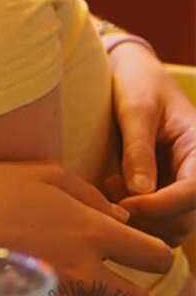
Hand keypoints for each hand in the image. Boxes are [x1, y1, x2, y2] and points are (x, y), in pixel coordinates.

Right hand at [0, 161, 173, 295]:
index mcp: (90, 231)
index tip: (134, 251)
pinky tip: (36, 292)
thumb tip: (122, 218)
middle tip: (106, 277)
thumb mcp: (41, 173)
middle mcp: (83, 271)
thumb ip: (90, 195)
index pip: (155, 256)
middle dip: (131, 292)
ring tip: (66, 286)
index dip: (151, 253)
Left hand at [107, 41, 195, 244]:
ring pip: (171, 225)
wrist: (130, 70)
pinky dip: (136, 216)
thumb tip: (139, 192)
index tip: (127, 204)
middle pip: (185, 217)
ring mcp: (179, 182)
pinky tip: (110, 192)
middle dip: (149, 215)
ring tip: (108, 188)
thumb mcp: (135, 108)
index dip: (163, 205)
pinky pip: (156, 217)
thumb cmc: (136, 81)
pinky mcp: (162, 188)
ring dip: (141, 219)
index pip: (195, 191)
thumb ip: (138, 148)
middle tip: (109, 192)